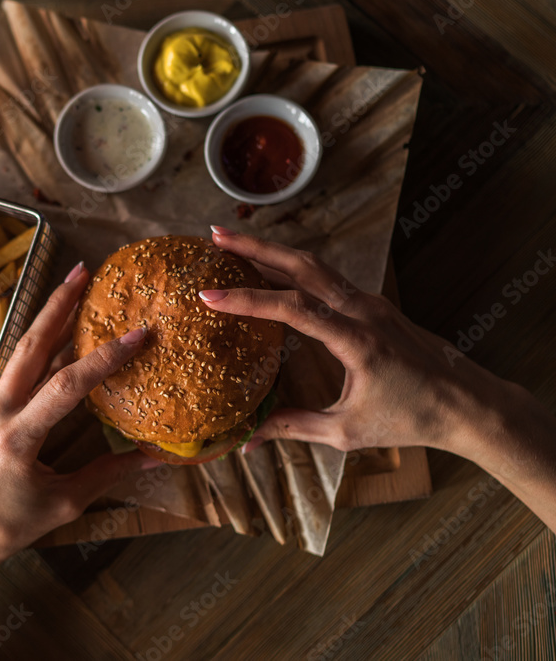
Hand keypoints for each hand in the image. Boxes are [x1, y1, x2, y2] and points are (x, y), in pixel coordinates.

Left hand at [0, 261, 156, 573]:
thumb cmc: (6, 527)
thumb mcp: (62, 504)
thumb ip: (106, 474)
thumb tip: (153, 456)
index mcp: (17, 438)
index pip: (66, 386)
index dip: (104, 358)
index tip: (137, 334)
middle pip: (31, 347)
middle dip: (58, 305)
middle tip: (85, 271)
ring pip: (22, 354)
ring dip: (48, 319)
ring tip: (73, 288)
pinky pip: (17, 371)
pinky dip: (40, 348)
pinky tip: (58, 334)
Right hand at [198, 227, 555, 532]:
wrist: (467, 403)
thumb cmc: (411, 418)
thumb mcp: (346, 431)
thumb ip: (294, 427)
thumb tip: (248, 439)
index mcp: (356, 340)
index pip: (292, 308)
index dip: (247, 300)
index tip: (209, 295)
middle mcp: (363, 311)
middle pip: (302, 265)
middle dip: (255, 248)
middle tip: (215, 237)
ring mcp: (370, 303)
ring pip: (315, 265)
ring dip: (273, 251)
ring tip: (234, 244)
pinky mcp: (373, 305)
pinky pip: (327, 277)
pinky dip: (294, 268)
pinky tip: (272, 271)